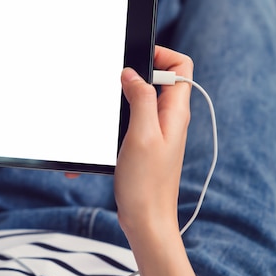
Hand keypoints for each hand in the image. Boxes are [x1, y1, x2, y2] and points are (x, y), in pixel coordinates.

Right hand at [114, 46, 192, 237]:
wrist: (145, 221)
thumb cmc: (146, 184)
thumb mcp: (142, 135)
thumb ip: (141, 100)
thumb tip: (132, 73)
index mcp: (174, 112)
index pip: (180, 66)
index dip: (160, 54)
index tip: (133, 59)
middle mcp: (168, 119)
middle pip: (156, 80)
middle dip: (130, 77)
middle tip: (110, 84)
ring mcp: (154, 132)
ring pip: (136, 101)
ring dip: (115, 104)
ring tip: (100, 115)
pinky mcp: (141, 145)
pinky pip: (126, 123)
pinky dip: (109, 127)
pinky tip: (95, 144)